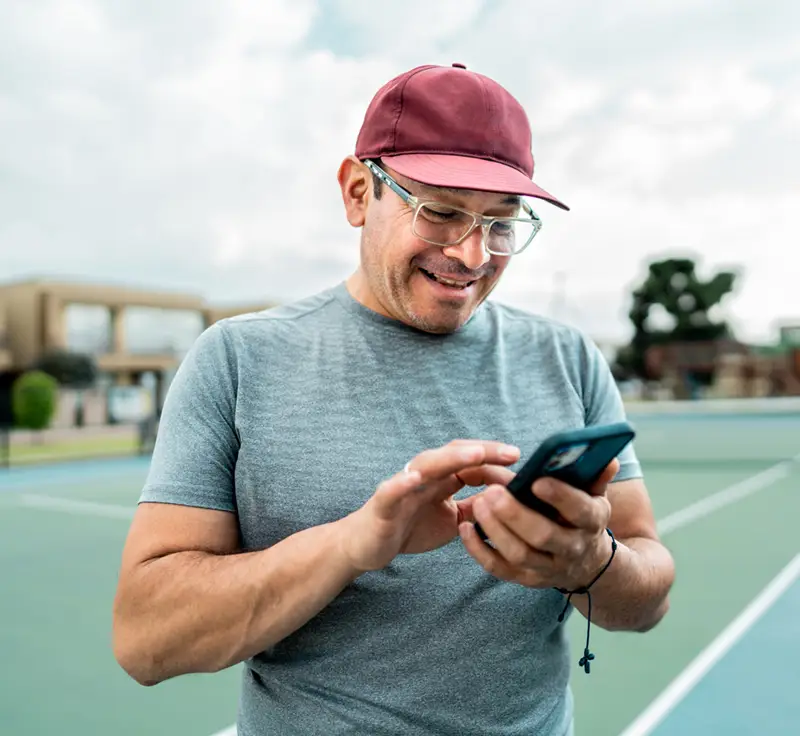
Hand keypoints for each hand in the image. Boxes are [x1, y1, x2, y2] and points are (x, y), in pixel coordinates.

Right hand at [338, 440, 520, 572]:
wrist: (368, 545)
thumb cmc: (409, 527)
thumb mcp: (453, 520)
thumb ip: (476, 508)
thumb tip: (508, 501)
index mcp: (441, 479)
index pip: (472, 463)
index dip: (495, 460)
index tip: (521, 462)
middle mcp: (424, 475)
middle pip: (455, 456)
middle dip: (483, 451)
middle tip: (512, 452)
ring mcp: (403, 486)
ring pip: (427, 465)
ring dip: (451, 458)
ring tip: (475, 454)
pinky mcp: (383, 503)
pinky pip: (392, 490)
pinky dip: (402, 482)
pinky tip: (415, 477)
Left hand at [459, 459, 619, 591]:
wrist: (587, 563)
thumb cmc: (582, 515)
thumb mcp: (595, 496)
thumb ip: (596, 476)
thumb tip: (607, 457)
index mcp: (591, 522)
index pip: (580, 511)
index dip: (560, 497)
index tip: (537, 481)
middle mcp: (571, 549)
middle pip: (543, 536)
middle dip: (516, 514)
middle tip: (493, 491)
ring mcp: (548, 568)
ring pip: (519, 555)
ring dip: (495, 530)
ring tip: (478, 504)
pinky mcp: (526, 579)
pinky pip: (499, 569)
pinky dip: (479, 551)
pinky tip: (465, 528)